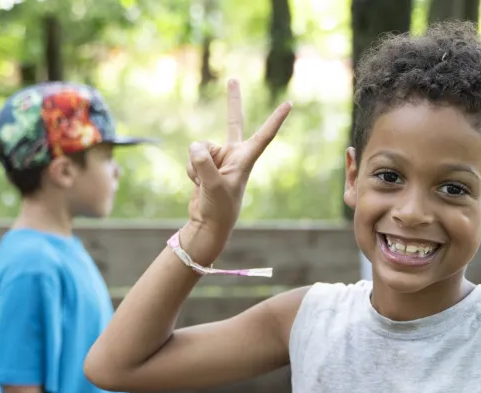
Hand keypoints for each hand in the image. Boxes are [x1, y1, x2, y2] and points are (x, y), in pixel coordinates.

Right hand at [185, 79, 291, 232]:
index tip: (289, 104)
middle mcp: (234, 154)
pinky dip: (191, 170)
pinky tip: (197, 183)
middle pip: (233, 120)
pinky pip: (191, 157)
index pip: (264, 136)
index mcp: (245, 159)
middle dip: (232, 100)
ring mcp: (218, 157)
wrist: (207, 224)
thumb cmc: (219, 209)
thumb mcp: (213, 186)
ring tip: (204, 182)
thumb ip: (204, 162)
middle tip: (233, 79)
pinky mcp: (204, 163)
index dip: (275, 119)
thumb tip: (194, 145)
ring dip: (196, 164)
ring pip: (200, 146)